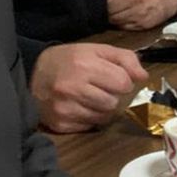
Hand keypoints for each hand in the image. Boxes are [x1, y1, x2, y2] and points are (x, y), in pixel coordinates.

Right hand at [29, 43, 148, 132]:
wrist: (32, 74)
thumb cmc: (69, 60)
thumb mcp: (96, 50)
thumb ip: (124, 59)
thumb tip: (144, 77)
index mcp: (84, 65)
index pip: (123, 83)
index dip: (123, 81)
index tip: (113, 77)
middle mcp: (73, 88)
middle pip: (114, 102)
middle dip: (112, 95)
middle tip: (99, 87)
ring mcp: (65, 108)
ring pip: (104, 116)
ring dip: (102, 108)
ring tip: (89, 96)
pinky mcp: (60, 124)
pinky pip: (89, 126)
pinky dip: (89, 118)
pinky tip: (79, 106)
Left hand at [103, 0, 176, 29]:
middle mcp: (134, 0)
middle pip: (106, 8)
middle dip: (101, 5)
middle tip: (102, 0)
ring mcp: (138, 14)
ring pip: (112, 19)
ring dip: (109, 14)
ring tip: (113, 6)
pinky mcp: (140, 26)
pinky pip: (121, 26)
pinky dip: (118, 21)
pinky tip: (121, 13)